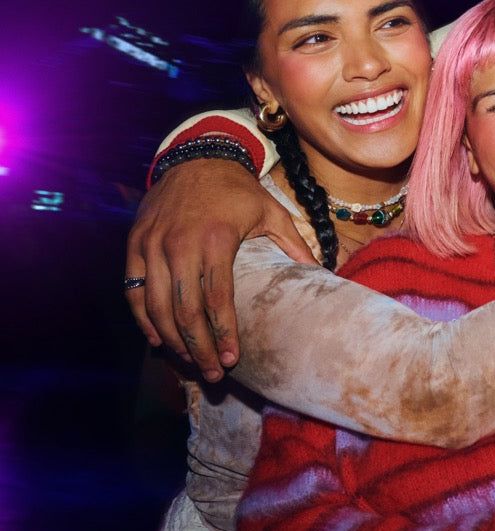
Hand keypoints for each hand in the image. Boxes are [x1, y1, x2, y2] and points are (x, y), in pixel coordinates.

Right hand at [124, 160, 312, 379]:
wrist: (197, 157)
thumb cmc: (238, 190)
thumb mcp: (272, 212)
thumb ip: (294, 245)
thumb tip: (324, 272)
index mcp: (216, 240)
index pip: (217, 300)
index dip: (224, 334)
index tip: (233, 360)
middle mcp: (180, 244)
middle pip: (184, 311)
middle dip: (198, 348)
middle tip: (214, 373)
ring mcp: (152, 244)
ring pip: (155, 305)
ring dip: (172, 340)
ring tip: (190, 363)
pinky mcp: (135, 243)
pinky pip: (133, 290)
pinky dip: (144, 319)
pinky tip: (159, 339)